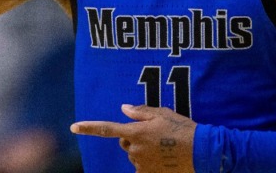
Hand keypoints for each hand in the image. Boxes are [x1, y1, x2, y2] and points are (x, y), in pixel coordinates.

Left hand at [71, 104, 196, 172]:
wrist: (202, 152)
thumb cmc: (182, 129)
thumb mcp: (162, 113)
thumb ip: (140, 112)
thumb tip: (123, 109)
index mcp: (136, 131)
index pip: (107, 129)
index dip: (89, 128)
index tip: (73, 127)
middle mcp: (136, 149)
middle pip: (125, 143)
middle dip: (133, 138)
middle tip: (154, 134)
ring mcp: (142, 164)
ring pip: (134, 155)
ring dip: (143, 151)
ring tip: (163, 146)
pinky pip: (142, 168)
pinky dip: (149, 162)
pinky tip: (163, 158)